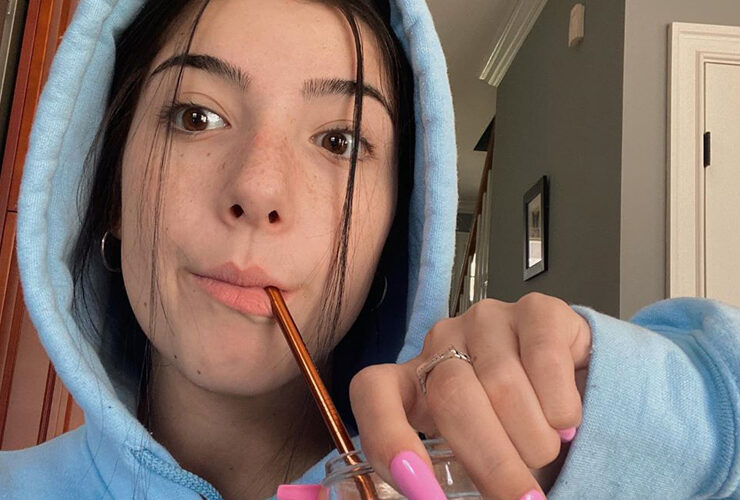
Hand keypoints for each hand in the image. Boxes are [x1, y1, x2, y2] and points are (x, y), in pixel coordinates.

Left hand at [348, 292, 592, 499]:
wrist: (579, 383)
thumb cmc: (517, 426)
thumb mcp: (477, 453)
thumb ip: (457, 474)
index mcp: (413, 378)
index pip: (372, 390)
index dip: (385, 435)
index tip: (416, 482)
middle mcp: (443, 341)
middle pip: (451, 396)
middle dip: (490, 460)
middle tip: (520, 499)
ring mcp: (487, 320)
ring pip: (501, 384)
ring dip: (532, 438)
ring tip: (545, 452)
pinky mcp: (535, 311)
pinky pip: (544, 360)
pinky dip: (559, 406)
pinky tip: (565, 422)